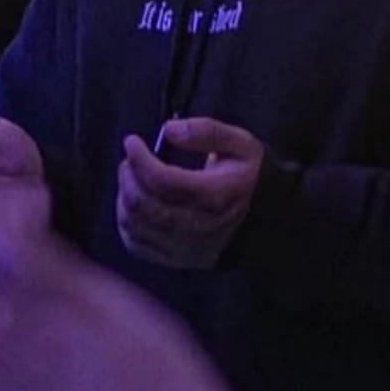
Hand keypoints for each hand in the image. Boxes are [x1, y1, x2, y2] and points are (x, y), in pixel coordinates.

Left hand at [115, 118, 263, 270]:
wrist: (265, 222)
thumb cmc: (248, 178)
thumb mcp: (241, 145)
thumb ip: (207, 131)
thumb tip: (168, 130)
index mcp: (215, 196)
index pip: (162, 179)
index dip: (140, 158)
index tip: (132, 141)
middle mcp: (198, 227)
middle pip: (142, 202)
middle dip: (128, 175)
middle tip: (131, 159)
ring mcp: (185, 248)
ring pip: (134, 223)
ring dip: (124, 196)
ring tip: (132, 178)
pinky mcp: (175, 259)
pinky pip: (135, 243)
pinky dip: (126, 221)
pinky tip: (134, 203)